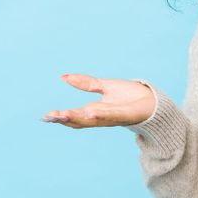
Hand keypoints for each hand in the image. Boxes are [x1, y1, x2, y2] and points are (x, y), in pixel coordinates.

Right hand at [41, 74, 155, 128]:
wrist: (153, 101)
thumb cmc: (130, 96)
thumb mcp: (104, 86)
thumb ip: (86, 83)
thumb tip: (64, 76)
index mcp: (94, 111)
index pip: (73, 115)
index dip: (59, 117)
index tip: (45, 117)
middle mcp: (101, 117)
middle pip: (79, 120)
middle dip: (64, 119)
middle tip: (48, 117)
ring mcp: (113, 118)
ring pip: (92, 120)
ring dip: (77, 118)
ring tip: (62, 115)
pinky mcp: (127, 115)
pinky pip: (112, 115)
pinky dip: (102, 114)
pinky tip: (91, 111)